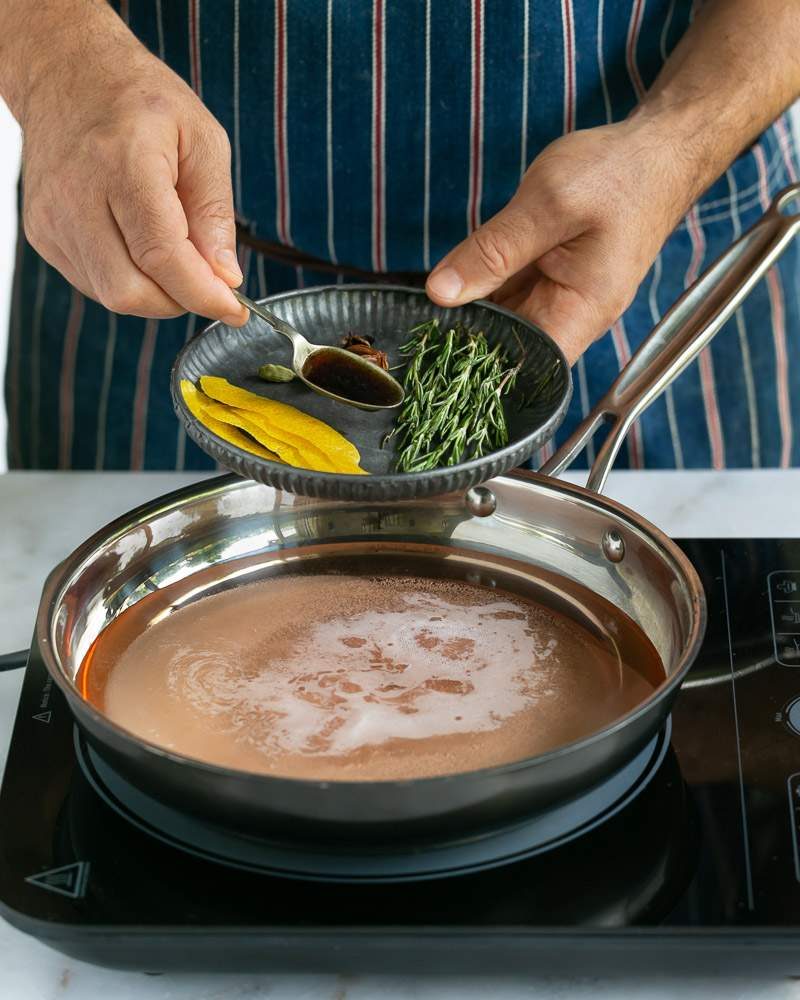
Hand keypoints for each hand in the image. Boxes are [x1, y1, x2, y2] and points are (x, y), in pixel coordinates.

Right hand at [17, 10, 247, 323]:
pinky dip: (130, 279)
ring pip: (112, 296)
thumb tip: (226, 275)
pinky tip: (140, 245)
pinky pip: (95, 284)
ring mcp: (54, 219)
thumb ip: (216, 212)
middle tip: (206, 282)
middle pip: (131, 292)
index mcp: (124, 164)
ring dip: (156, 293)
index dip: (202, 294)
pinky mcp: (43, 235)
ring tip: (173, 252)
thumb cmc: (138, 100)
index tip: (234, 308)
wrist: (65, 72)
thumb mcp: (202, 139)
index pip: (162, 257)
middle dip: (179, 300)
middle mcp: (79, 197)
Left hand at [426, 121, 691, 364]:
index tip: (438, 353)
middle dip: (467, 336)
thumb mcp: (548, 205)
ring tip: (426, 305)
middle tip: (420, 324)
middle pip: (510, 346)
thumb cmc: (619, 174)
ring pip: (503, 318)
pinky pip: (508, 292)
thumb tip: (441, 291)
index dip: (484, 368)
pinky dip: (482, 285)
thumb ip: (493, 251)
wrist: (656, 148)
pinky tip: (454, 278)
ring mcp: (561, 297)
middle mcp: (572, 315)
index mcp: (583, 312)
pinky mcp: (550, 276)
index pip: (529, 368)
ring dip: (470, 309)